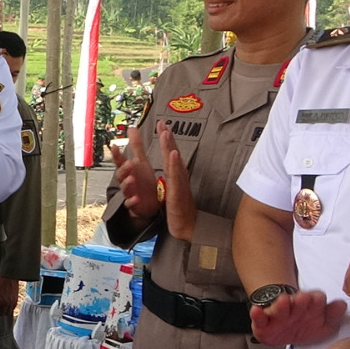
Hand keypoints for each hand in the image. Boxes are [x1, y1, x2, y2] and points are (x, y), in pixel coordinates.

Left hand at [0, 277, 20, 313]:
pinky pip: (12, 309)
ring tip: (0, 309)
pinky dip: (8, 309)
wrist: (9, 276)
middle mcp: (5, 302)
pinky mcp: (15, 300)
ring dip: (3, 312)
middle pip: (0, 313)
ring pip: (6, 312)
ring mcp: (11, 302)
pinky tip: (5, 306)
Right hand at [109, 126, 160, 222]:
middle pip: (120, 175)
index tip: (115, 146)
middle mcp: (126, 181)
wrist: (149, 201)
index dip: (117, 154)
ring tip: (131, 179)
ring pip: (125, 188)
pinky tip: (136, 198)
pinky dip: (132, 201)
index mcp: (128, 170)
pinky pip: (131, 204)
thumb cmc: (143, 180)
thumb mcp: (141, 161)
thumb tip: (132, 128)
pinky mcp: (134, 205)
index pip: (120, 161)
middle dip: (123, 169)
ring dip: (127, 184)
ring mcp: (129, 193)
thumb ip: (136, 146)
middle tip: (129, 163)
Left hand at [157, 122, 196, 240]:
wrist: (187, 225)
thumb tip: (171, 162)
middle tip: (162, 122)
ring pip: (174, 162)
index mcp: (176, 175)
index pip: (170, 153)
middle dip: (167, 137)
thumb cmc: (179, 207)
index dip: (166, 139)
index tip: (161, 124)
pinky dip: (175, 165)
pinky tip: (173, 154)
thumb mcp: (172, 188)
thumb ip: (171, 174)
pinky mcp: (177, 192)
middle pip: (173, 153)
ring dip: (169, 146)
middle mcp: (179, 176)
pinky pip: (176, 177)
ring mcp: (179, 183)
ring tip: (165, 133)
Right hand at [246, 288, 346, 346]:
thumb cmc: (303, 325)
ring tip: (283, 301)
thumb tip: (341, 304)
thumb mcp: (323, 324)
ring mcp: (278, 314)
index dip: (317, 300)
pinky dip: (257, 314)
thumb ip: (333, 314)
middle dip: (301, 301)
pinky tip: (257, 310)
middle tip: (303, 298)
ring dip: (281, 304)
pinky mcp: (262, 323)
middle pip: (298, 301)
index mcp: (311, 306)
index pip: (317, 299)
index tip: (317, 299)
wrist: (281, 331)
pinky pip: (259, 318)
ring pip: (280, 307)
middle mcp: (294, 307)